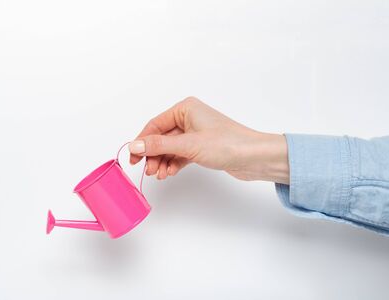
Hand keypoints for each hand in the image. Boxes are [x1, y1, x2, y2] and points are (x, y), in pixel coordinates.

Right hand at [129, 97, 288, 183]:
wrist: (255, 157)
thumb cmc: (227, 144)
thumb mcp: (188, 145)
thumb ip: (159, 146)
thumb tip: (134, 145)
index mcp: (185, 108)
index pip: (155, 125)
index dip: (142, 142)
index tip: (133, 158)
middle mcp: (189, 118)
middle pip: (161, 138)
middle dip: (154, 155)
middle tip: (149, 171)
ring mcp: (196, 133)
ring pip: (170, 148)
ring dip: (163, 162)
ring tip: (160, 175)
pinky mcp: (202, 147)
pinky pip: (180, 154)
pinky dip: (174, 163)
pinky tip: (170, 173)